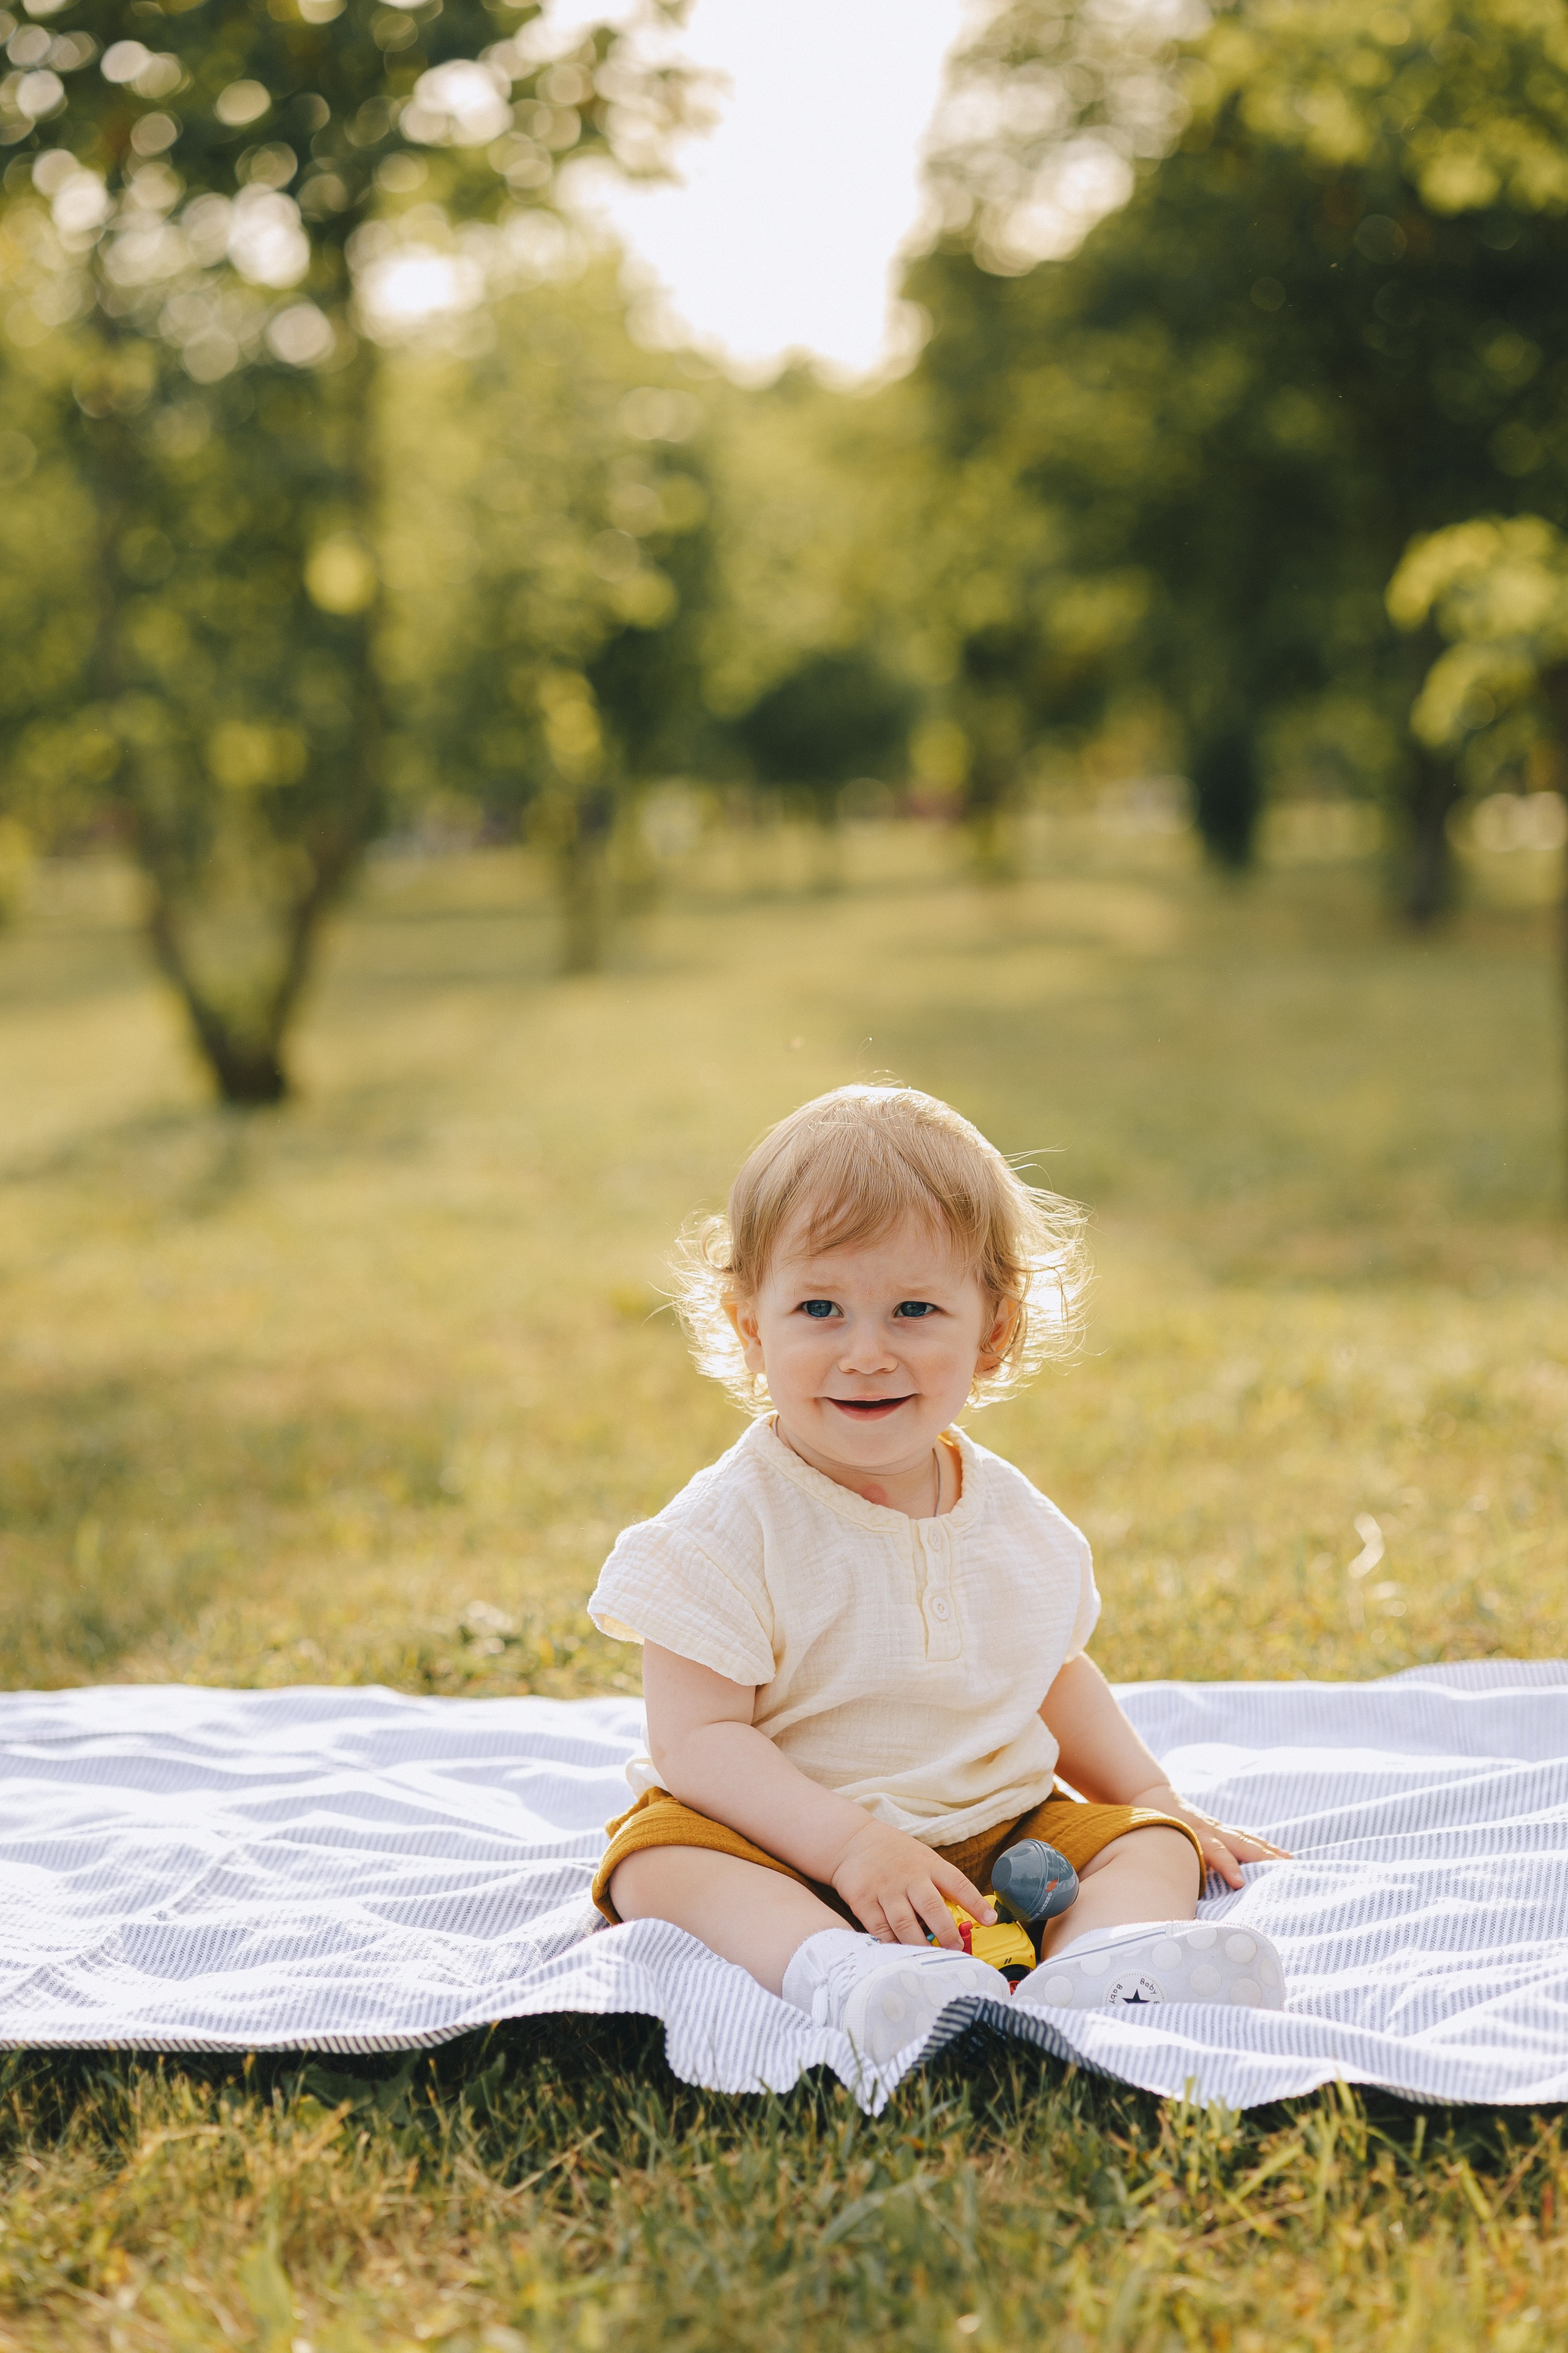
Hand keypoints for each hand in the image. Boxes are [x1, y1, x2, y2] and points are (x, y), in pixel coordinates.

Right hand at [829, 1818, 996, 1946]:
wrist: (853, 1841)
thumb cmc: (895, 1854)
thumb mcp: (922, 1857)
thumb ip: (939, 1882)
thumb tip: (965, 1915)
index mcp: (928, 1864)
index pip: (957, 1883)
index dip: (975, 1902)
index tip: (990, 1920)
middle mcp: (909, 1876)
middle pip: (931, 1908)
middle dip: (946, 1933)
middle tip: (956, 1950)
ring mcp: (885, 1889)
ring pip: (905, 1924)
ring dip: (920, 1945)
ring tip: (931, 1959)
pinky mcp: (864, 1900)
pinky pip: (881, 1929)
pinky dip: (892, 1944)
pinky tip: (901, 1954)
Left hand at [1129, 1784, 1292, 1889]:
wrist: (1153, 1799)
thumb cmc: (1155, 1828)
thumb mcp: (1162, 1846)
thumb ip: (1174, 1865)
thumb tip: (1178, 1893)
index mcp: (1193, 1834)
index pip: (1213, 1850)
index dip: (1226, 1865)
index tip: (1239, 1882)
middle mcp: (1209, 1829)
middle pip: (1238, 1843)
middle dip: (1261, 1857)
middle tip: (1283, 1871)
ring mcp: (1217, 1827)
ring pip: (1245, 1838)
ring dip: (1267, 1851)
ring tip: (1289, 1862)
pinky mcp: (1221, 1828)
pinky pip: (1245, 1837)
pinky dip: (1263, 1845)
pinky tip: (1279, 1854)